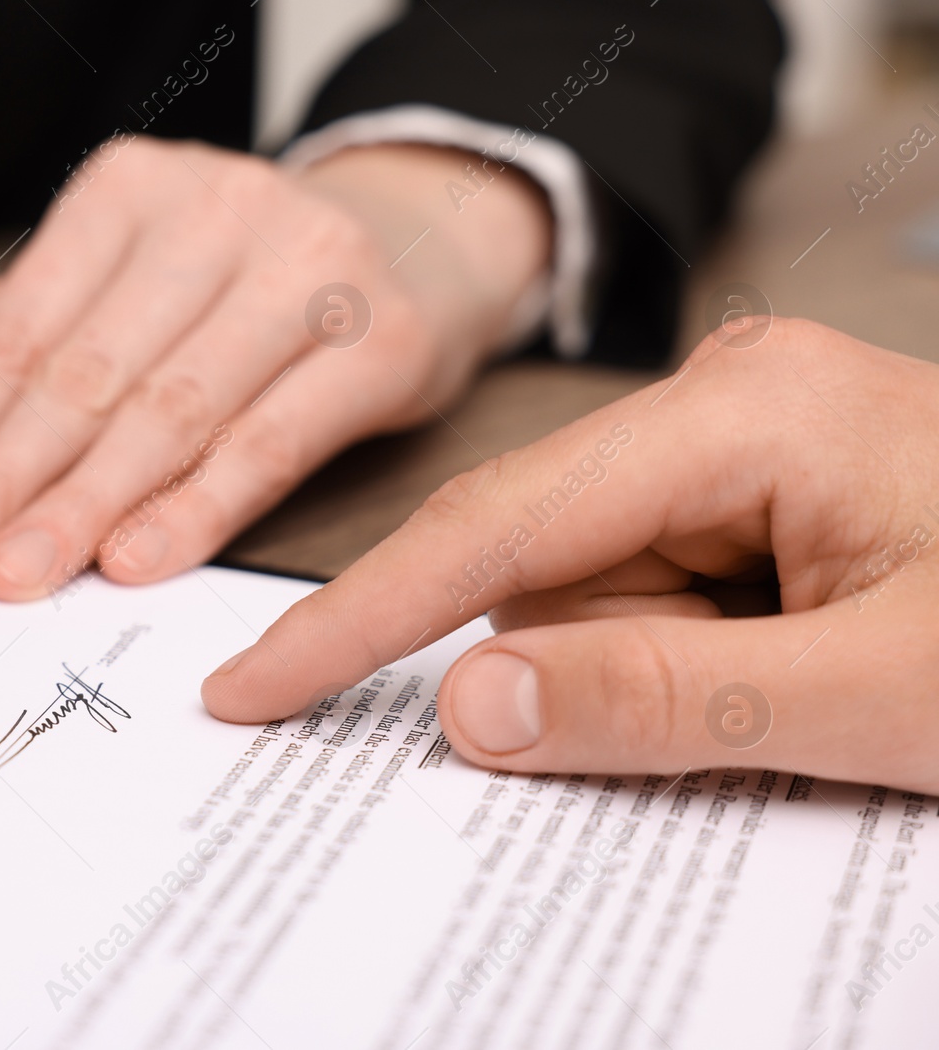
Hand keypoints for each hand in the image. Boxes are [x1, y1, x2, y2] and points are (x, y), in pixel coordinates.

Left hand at [0, 136, 551, 599]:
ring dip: (83, 508)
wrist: (418, 242)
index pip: (23, 328)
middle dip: (5, 483)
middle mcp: (219, 210)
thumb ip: (22, 308)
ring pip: (171, 413)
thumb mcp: (130, 267)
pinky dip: (195, 510)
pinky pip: (270, 444)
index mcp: (133, 188)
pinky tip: (132, 561)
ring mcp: (310, 271)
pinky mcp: (385, 341)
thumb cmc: (247, 273)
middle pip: (87, 374)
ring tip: (19, 575)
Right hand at [203, 318, 938, 791]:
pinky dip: (686, 674)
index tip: (253, 686)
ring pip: (591, 609)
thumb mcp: (881, 697)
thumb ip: (663, 702)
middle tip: (769, 714)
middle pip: (548, 579)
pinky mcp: (743, 506)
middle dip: (609, 676)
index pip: (494, 527)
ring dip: (665, 683)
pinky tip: (795, 677)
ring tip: (815, 692)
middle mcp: (718, 414)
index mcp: (742, 415)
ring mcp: (729, 459)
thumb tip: (466, 709)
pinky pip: (644, 611)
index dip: (361, 618)